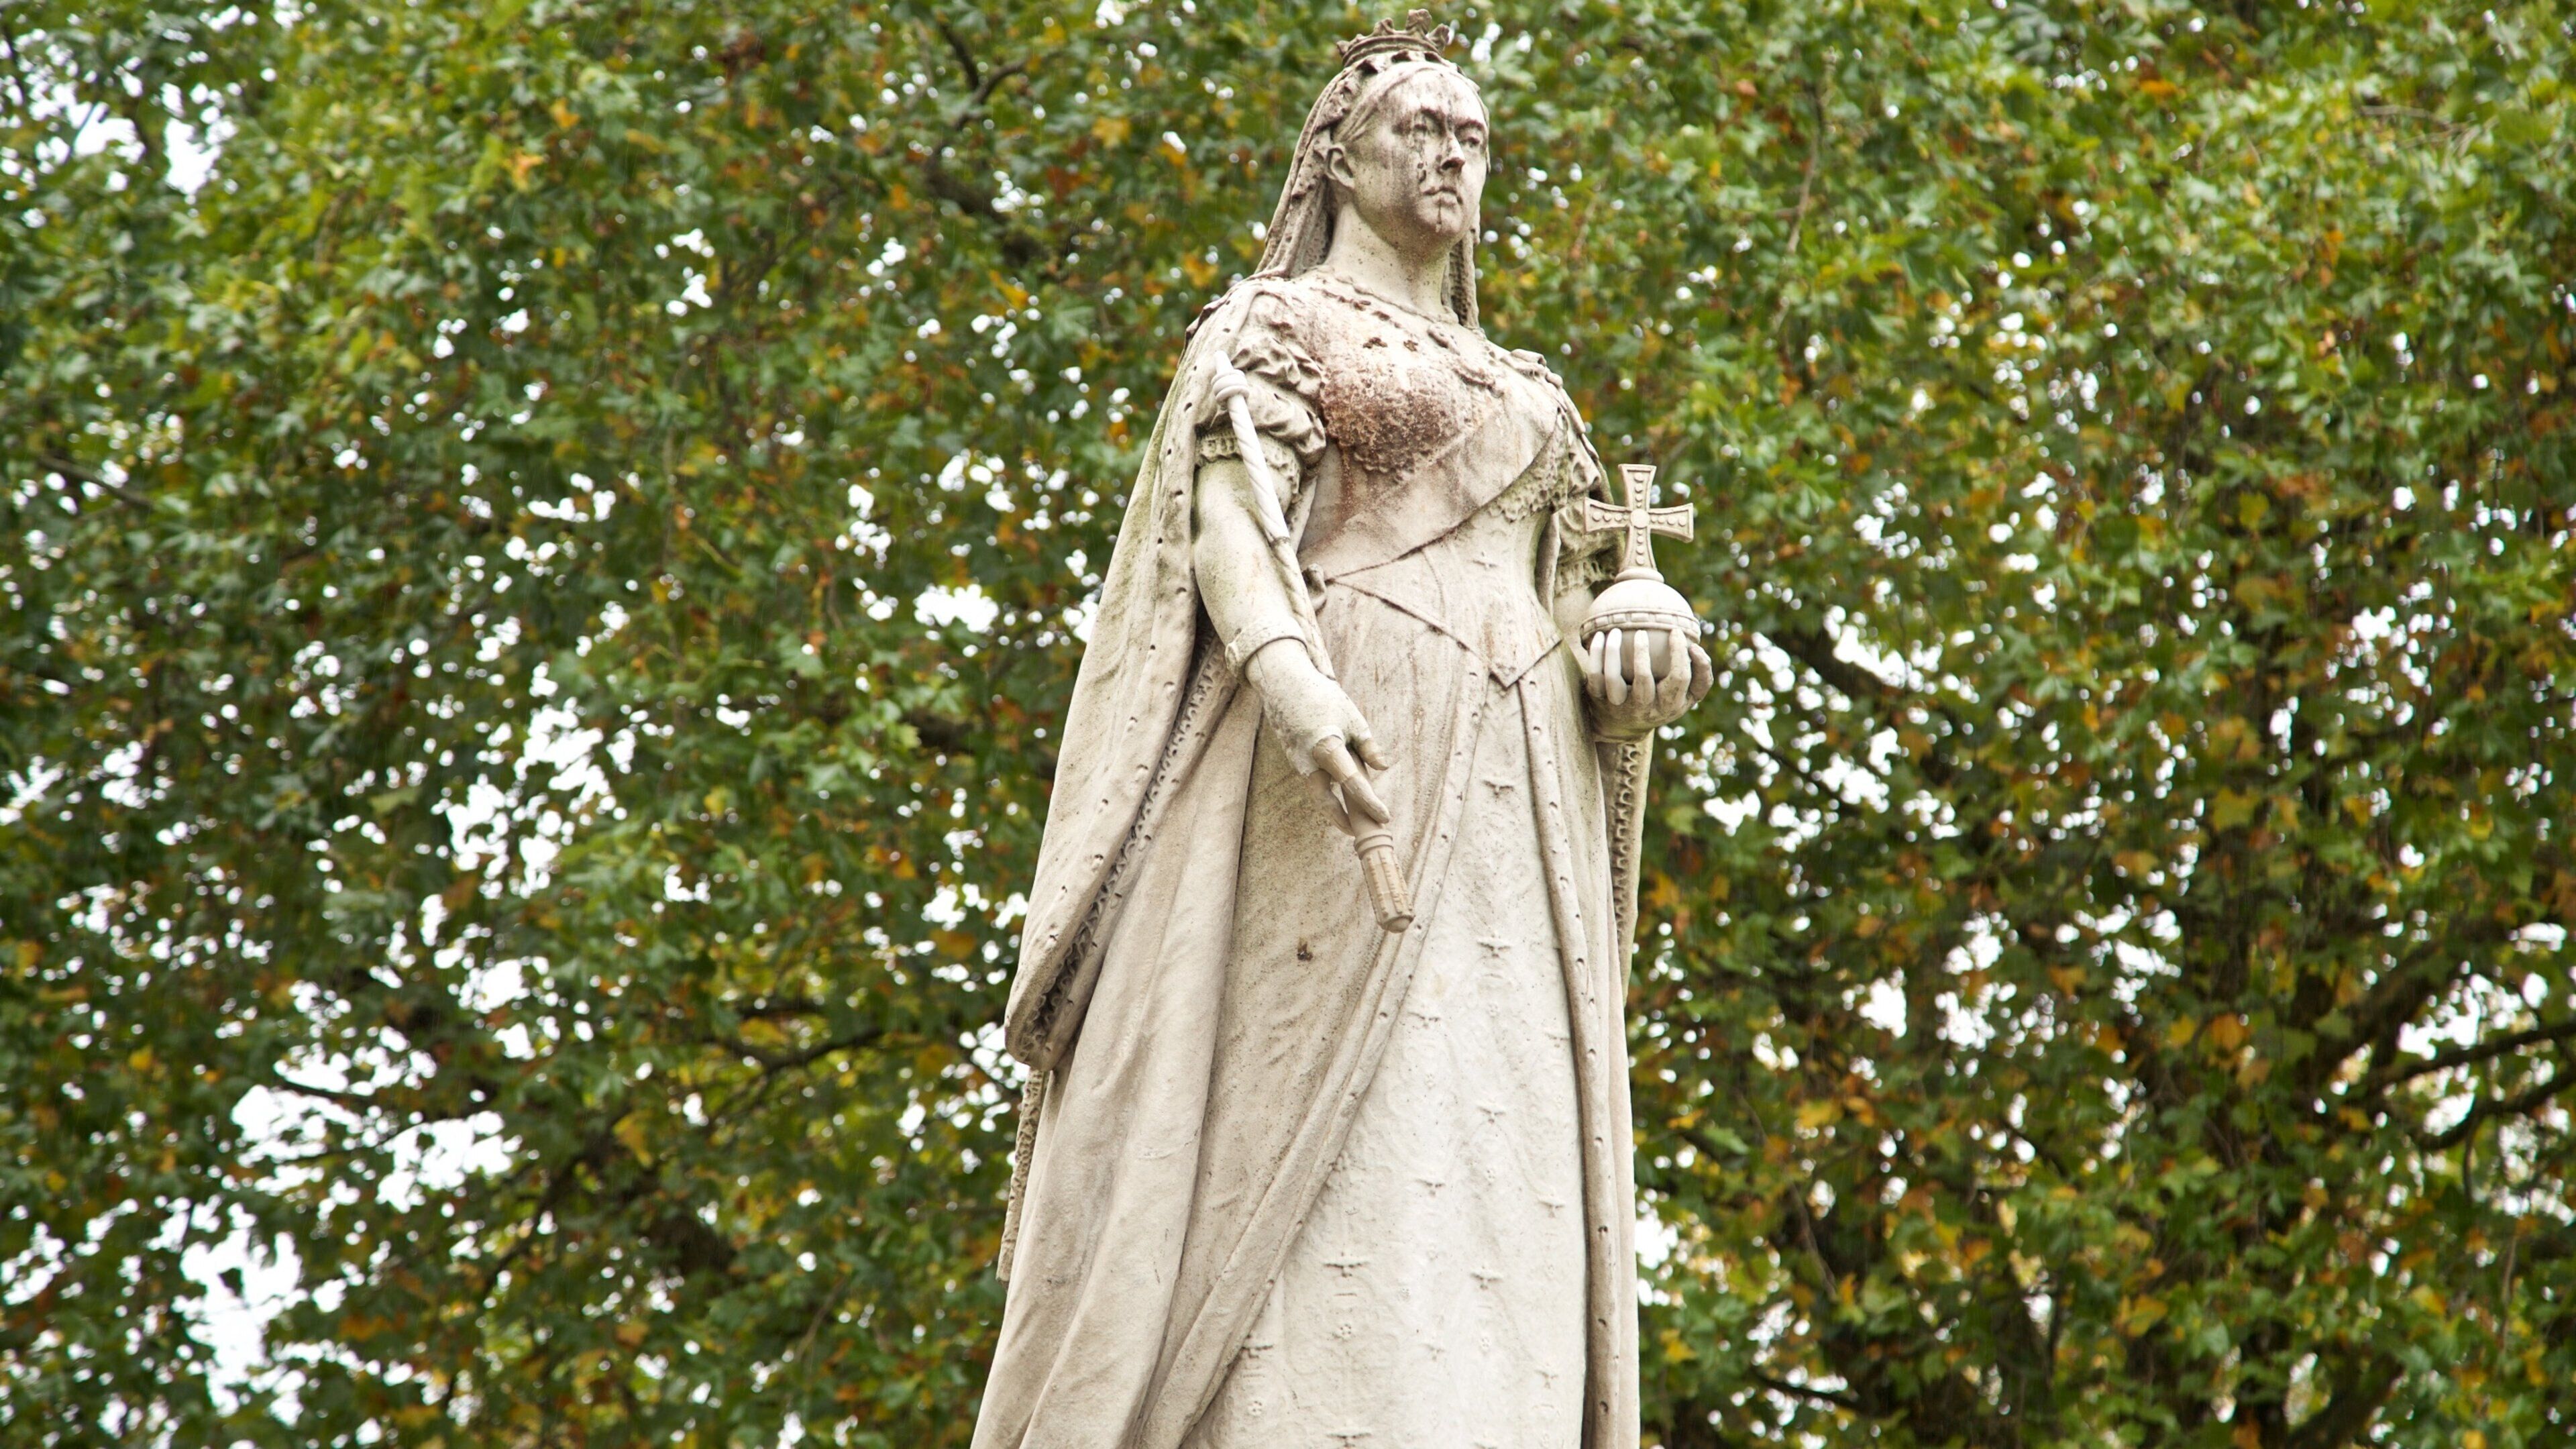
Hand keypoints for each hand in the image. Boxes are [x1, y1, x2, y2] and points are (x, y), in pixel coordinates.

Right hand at [1244, 640, 1391, 835]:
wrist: (1285, 684)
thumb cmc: (1324, 698)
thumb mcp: (1352, 717)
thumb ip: (1368, 745)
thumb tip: (1382, 768)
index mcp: (1327, 747)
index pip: (1352, 782)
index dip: (1369, 802)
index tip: (1385, 816)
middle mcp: (1308, 759)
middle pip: (1324, 800)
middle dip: (1342, 820)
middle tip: (1360, 833)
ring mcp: (1296, 761)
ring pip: (1316, 793)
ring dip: (1333, 809)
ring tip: (1351, 821)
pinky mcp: (1293, 759)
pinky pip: (1311, 781)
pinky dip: (1325, 792)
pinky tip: (1338, 798)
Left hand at [1582, 626, 1711, 739]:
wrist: (1624, 727)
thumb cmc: (1662, 702)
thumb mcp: (1688, 698)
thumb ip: (1702, 677)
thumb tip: (1696, 648)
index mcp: (1670, 704)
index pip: (1679, 676)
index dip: (1679, 652)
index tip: (1675, 631)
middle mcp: (1645, 708)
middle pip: (1643, 678)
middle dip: (1641, 653)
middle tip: (1642, 632)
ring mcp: (1620, 706)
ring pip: (1613, 677)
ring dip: (1612, 651)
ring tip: (1614, 631)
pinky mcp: (1599, 701)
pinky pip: (1594, 676)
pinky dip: (1595, 655)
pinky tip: (1599, 637)